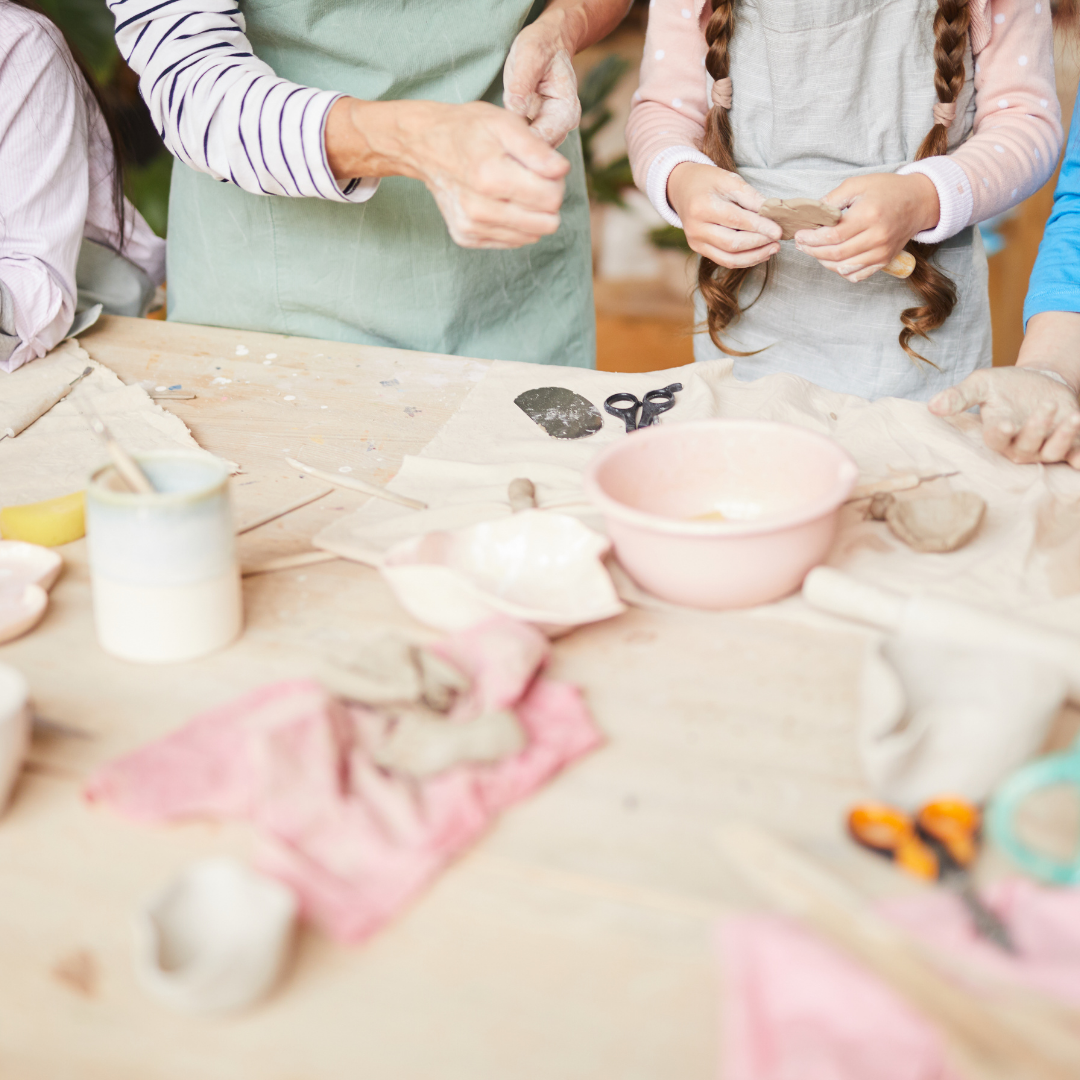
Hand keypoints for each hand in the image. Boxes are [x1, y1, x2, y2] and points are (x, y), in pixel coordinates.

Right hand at [325, 98, 568, 248]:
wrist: (425, 145)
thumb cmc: (468, 129)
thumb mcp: (504, 123)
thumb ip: (536, 149)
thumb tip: (561, 171)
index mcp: (490, 177)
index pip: (551, 199)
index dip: (556, 182)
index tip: (545, 167)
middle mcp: (479, 209)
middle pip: (545, 223)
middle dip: (547, 200)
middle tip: (532, 178)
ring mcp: (471, 227)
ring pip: (531, 236)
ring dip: (531, 213)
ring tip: (514, 188)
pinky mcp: (466, 237)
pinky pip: (512, 241)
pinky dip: (514, 223)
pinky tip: (500, 201)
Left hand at [503, 21, 580, 146]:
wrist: (548, 41)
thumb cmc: (541, 45)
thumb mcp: (530, 56)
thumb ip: (522, 84)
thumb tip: (515, 110)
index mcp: (566, 110)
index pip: (542, 139)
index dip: (519, 142)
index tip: (495, 139)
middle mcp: (563, 125)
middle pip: (538, 150)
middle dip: (514, 148)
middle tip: (489, 144)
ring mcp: (553, 129)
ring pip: (531, 149)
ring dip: (512, 146)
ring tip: (491, 137)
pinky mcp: (540, 127)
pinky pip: (526, 141)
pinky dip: (512, 139)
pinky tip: (497, 133)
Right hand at [667, 163, 781, 268]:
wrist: (682, 188)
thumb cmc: (707, 181)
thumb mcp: (728, 180)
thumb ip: (750, 197)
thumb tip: (771, 214)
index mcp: (702, 206)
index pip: (736, 221)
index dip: (759, 227)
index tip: (778, 231)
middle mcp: (696, 228)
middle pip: (732, 244)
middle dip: (758, 244)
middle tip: (778, 241)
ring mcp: (696, 242)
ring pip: (729, 258)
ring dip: (754, 257)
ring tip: (772, 249)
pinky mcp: (699, 249)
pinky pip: (724, 260)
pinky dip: (744, 260)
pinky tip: (760, 254)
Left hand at [794, 173, 939, 282]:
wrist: (919, 201)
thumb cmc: (888, 190)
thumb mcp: (858, 184)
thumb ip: (833, 199)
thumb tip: (812, 214)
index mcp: (869, 215)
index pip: (832, 236)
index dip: (811, 239)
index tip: (799, 235)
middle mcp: (877, 237)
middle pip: (835, 254)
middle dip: (812, 251)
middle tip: (801, 245)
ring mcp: (881, 252)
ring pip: (843, 268)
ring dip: (824, 262)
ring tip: (814, 251)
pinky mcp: (884, 261)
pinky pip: (857, 275)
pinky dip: (840, 271)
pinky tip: (833, 260)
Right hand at [928, 367, 1079, 466]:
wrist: (1038, 384)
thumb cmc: (1005, 386)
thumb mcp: (981, 384)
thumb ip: (958, 396)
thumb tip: (932, 406)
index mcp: (997, 432)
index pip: (996, 439)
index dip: (1001, 433)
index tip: (1007, 423)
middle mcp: (1019, 446)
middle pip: (1027, 447)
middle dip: (1038, 429)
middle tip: (1046, 405)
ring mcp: (1043, 447)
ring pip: (1053, 452)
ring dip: (1064, 438)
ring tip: (1073, 417)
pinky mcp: (1067, 445)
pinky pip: (1074, 457)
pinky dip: (1079, 457)